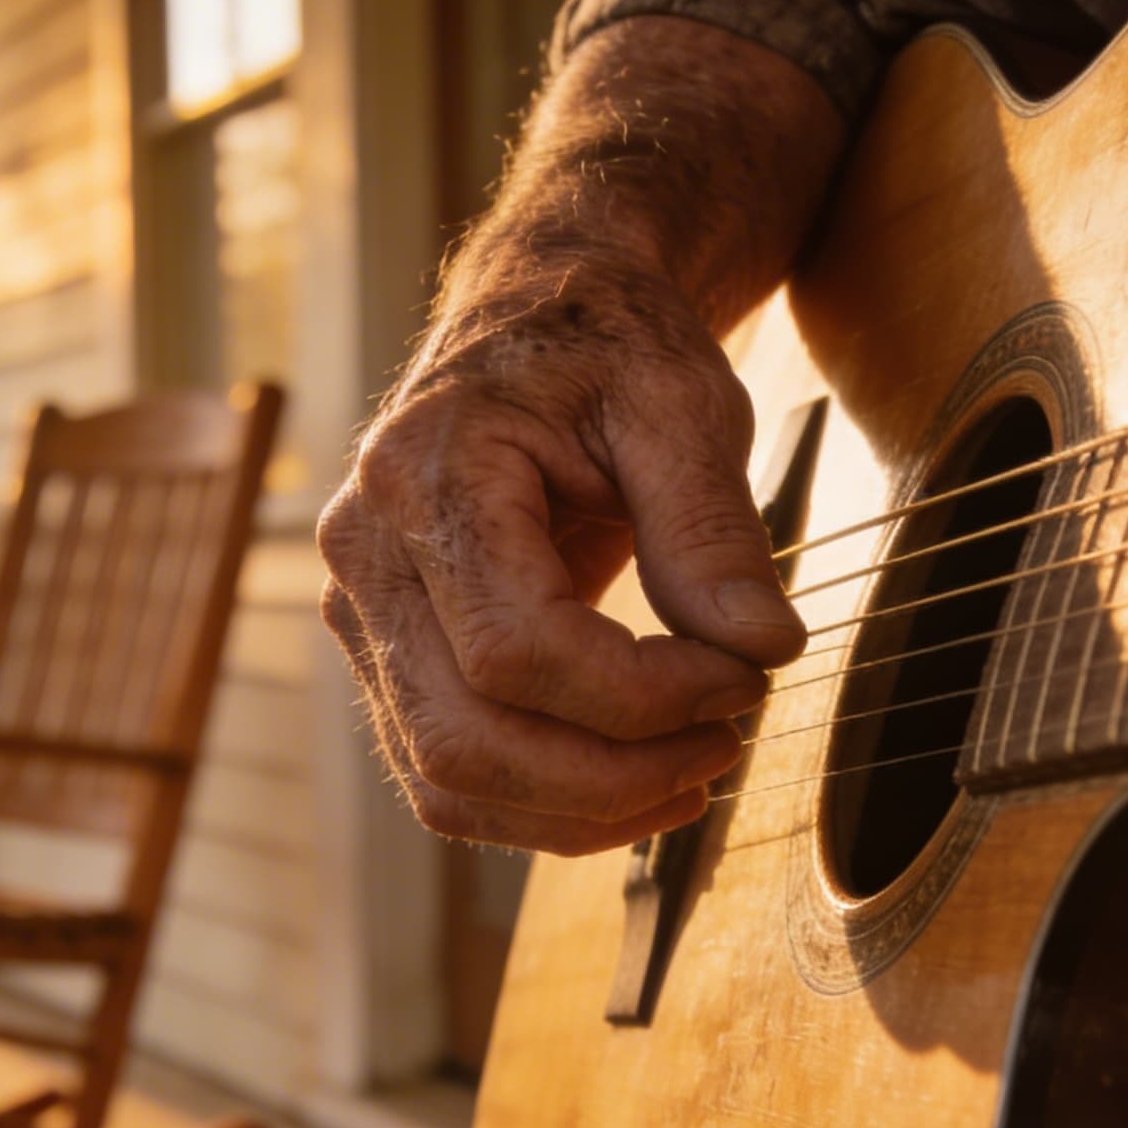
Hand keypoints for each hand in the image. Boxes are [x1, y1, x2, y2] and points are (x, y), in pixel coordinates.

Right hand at [317, 248, 806, 853]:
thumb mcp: (680, 404)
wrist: (542, 316)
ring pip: (448, 781)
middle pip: (467, 739)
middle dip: (613, 776)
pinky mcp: (390, 656)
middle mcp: (365, 554)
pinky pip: (447, 775)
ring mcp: (364, 614)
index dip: (642, 697)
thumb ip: (712, 527)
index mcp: (422, 474)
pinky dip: (546, 806)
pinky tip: (641, 781)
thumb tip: (763, 648)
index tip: (744, 677)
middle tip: (728, 740)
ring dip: (582, 812)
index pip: (518, 650)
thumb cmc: (608, 348)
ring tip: (696, 772)